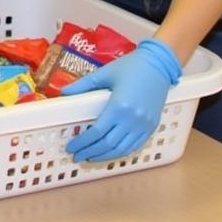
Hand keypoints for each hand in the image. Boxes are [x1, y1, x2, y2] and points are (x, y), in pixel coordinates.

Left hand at [62, 38, 181, 161]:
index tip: (71, 147)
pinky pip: (136, 146)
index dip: (83, 142)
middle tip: (76, 156)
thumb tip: (63, 93)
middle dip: (90, 152)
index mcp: (119, 106)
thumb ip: (83, 85)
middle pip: (108, 144)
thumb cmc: (130, 67)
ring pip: (122, 149)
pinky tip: (110, 153)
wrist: (159, 65)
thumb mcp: (104, 73)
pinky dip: (121, 152)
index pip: (97, 131)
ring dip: (105, 156)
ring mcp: (144, 125)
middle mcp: (132, 120)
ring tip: (90, 157)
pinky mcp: (152, 127)